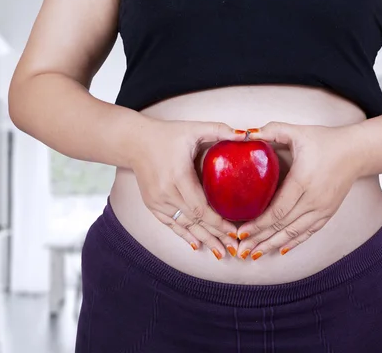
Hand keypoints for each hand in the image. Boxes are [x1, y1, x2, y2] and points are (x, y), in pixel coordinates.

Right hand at [130, 118, 245, 259]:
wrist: (135, 141)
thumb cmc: (167, 134)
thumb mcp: (193, 128)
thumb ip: (220, 130)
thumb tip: (246, 134)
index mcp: (178, 176)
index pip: (200, 208)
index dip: (218, 223)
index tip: (235, 231)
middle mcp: (166, 193)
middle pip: (195, 221)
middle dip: (216, 236)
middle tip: (235, 249)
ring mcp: (157, 201)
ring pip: (184, 225)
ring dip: (204, 240)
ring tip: (221, 253)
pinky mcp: (151, 204)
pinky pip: (170, 224)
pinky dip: (185, 235)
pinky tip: (197, 245)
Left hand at [236, 122, 362, 259]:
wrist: (355, 152)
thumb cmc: (324, 140)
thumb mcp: (297, 132)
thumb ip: (271, 130)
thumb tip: (244, 134)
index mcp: (303, 181)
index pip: (277, 210)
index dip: (258, 224)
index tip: (240, 231)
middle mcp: (314, 200)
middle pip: (283, 226)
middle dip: (260, 239)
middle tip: (240, 250)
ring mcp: (323, 209)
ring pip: (294, 233)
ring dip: (272, 245)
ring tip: (253, 254)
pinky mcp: (328, 213)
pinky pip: (308, 232)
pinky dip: (293, 243)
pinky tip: (279, 250)